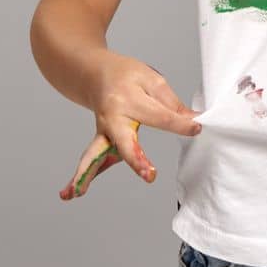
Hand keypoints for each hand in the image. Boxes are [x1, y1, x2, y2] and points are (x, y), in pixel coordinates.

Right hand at [58, 54, 201, 199]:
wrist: (96, 73)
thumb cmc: (126, 76)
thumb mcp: (152, 80)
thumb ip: (171, 103)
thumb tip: (193, 122)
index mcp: (128, 99)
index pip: (159, 116)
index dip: (180, 124)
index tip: (196, 128)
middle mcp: (112, 117)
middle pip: (124, 140)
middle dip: (136, 158)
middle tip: (148, 174)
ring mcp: (103, 131)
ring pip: (94, 153)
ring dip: (87, 172)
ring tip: (77, 192)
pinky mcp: (100, 142)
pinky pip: (90, 159)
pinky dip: (82, 175)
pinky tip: (71, 193)